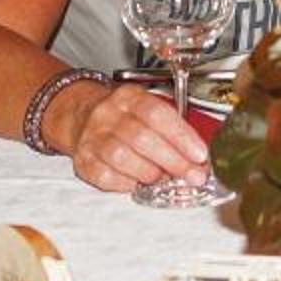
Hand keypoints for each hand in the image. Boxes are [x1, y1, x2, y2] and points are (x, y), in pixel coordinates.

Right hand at [60, 81, 212, 195]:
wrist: (80, 115)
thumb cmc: (122, 115)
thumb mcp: (146, 107)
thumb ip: (172, 126)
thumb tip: (198, 155)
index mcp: (129, 97)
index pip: (157, 113)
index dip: (182, 136)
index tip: (199, 154)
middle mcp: (108, 114)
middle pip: (142, 138)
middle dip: (173, 161)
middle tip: (192, 175)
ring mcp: (92, 137)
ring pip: (122, 157)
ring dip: (150, 173)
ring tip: (164, 178)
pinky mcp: (82, 160)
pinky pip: (106, 176)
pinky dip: (127, 184)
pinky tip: (139, 182)